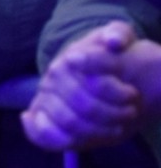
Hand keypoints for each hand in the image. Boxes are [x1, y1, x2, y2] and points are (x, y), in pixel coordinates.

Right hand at [22, 21, 141, 150]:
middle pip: (84, 106)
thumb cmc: (113, 57)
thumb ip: (118, 34)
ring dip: (99, 130)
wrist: (101, 72)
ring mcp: (47, 97)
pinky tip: (74, 139)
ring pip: (69, 123)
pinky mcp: (45, 117)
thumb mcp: (120, 37)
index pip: (93, 83)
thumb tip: (113, 43)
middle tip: (130, 110)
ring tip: (117, 126)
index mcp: (72, 58)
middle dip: (112, 113)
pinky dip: (54, 139)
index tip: (132, 93)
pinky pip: (40, 134)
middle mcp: (55, 77)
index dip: (115, 93)